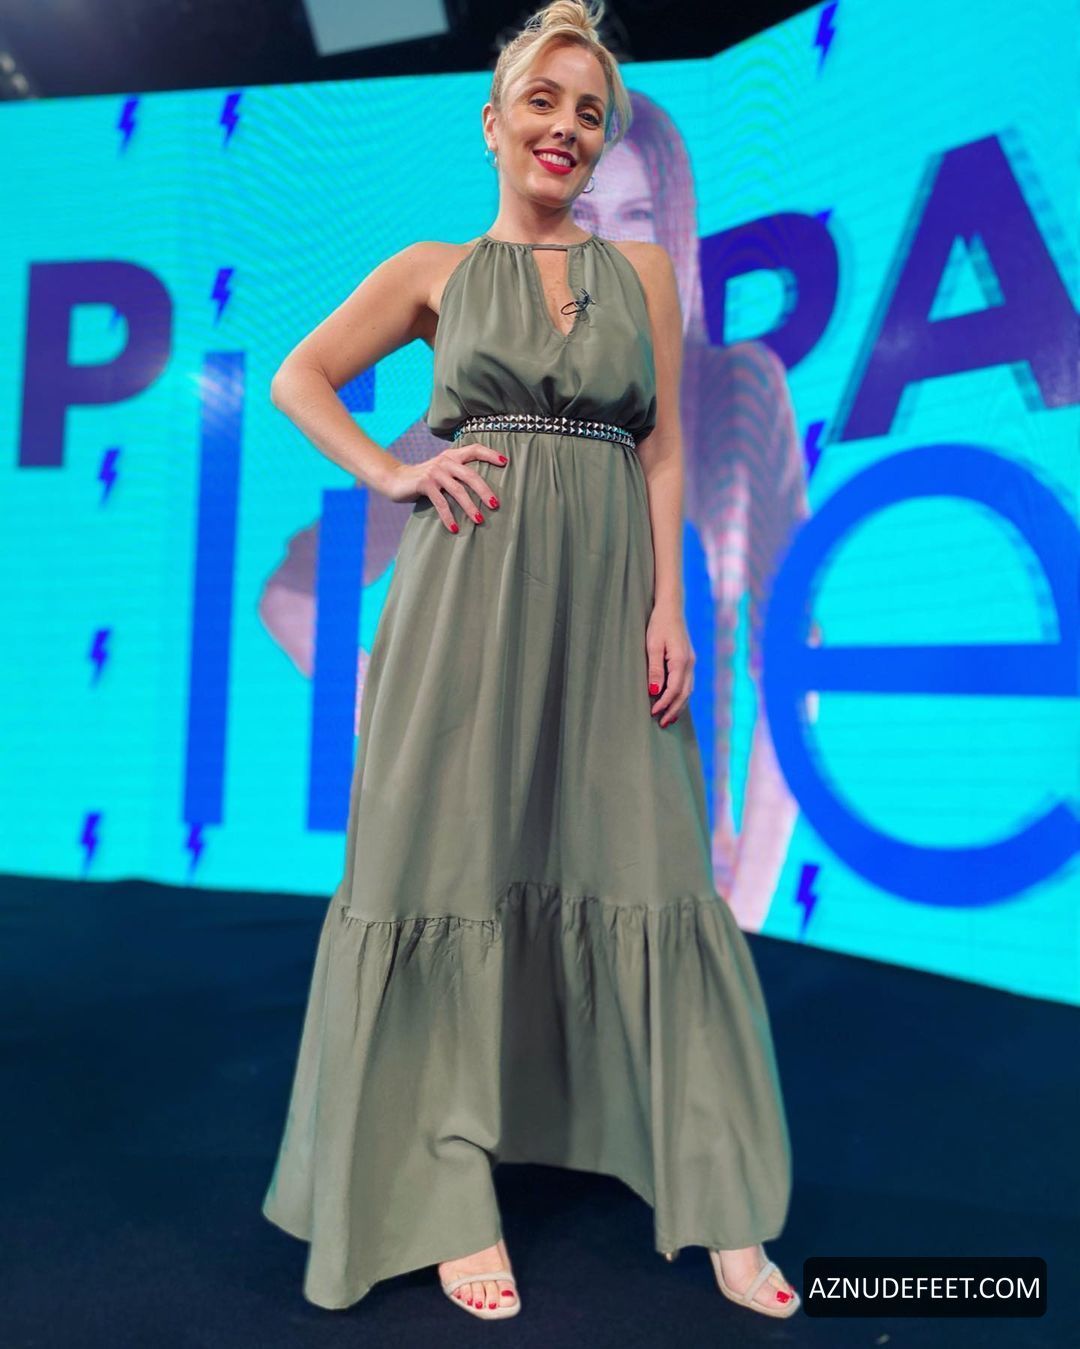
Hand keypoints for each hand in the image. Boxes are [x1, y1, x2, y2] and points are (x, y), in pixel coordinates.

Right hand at [383, 442, 508, 531]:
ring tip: (479, 520)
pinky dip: (448, 516)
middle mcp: (445, 461)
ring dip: (469, 506)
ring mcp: (435, 472)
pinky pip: (441, 503)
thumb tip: (483, 488)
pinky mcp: (425, 484)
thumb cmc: (424, 479)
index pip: (474, 449)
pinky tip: (455, 528)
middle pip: (470, 474)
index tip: (505, 462)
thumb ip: (457, 474)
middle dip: (485, 490)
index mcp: (451, 456)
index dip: (490, 454)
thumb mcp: (442, 471)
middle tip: (496, 505)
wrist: (395, 479)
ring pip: (458, 490)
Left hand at [646, 599, 694, 727]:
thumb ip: (654, 670)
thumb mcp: (652, 646)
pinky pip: (688, 683)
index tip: (653, 713)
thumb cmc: (658, 625)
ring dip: (679, 705)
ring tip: (668, 718)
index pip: (674, 689)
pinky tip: (675, 702)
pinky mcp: (688, 660)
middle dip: (673, 710)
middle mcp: (689, 663)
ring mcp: (691, 662)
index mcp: (681, 660)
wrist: (670, 608)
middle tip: (661, 723)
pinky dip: (682, 696)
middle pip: (684, 694)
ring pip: (688, 690)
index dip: (665, 703)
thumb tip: (655, 691)